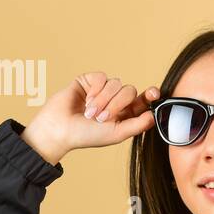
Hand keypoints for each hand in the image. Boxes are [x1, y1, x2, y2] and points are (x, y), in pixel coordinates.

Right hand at [21, 72, 160, 163]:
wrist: (60, 129)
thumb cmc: (87, 135)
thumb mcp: (117, 133)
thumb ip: (138, 125)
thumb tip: (154, 115)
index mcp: (125, 113)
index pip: (143, 100)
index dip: (150, 95)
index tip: (154, 93)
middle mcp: (116, 100)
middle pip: (130, 91)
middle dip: (117, 104)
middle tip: (101, 118)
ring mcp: (102, 90)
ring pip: (116, 83)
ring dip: (103, 100)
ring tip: (90, 113)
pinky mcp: (89, 81)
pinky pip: (102, 77)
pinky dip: (95, 90)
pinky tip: (86, 100)